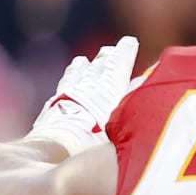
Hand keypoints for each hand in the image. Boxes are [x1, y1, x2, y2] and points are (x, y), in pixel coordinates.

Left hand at [27, 37, 139, 155]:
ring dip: (81, 68)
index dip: (124, 53)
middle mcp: (87, 90)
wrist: (55, 153)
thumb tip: (144, 81)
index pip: (118, 66)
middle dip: (105, 59)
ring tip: (82, 61)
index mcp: (107, 91)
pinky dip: (67, 82)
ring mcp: (67, 98)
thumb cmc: (94, 143)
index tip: (129, 41)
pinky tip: (65, 85)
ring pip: (76, 77)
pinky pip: (61, 89)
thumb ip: (132, 101)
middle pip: (97, 69)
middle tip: (109, 50)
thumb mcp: (121, 123)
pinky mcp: (51, 110)